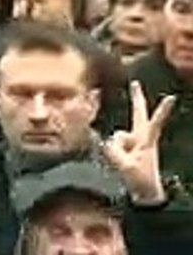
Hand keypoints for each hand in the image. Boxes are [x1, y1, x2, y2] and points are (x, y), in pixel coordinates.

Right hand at [103, 81, 174, 204]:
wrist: (145, 195)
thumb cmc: (141, 181)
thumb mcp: (126, 167)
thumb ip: (113, 151)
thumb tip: (106, 141)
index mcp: (147, 141)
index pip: (155, 123)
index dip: (163, 111)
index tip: (172, 98)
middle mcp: (141, 138)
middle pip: (139, 114)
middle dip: (137, 99)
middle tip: (135, 84)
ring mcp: (134, 142)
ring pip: (116, 136)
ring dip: (116, 149)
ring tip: (125, 164)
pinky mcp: (127, 148)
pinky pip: (111, 144)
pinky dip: (113, 152)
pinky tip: (119, 162)